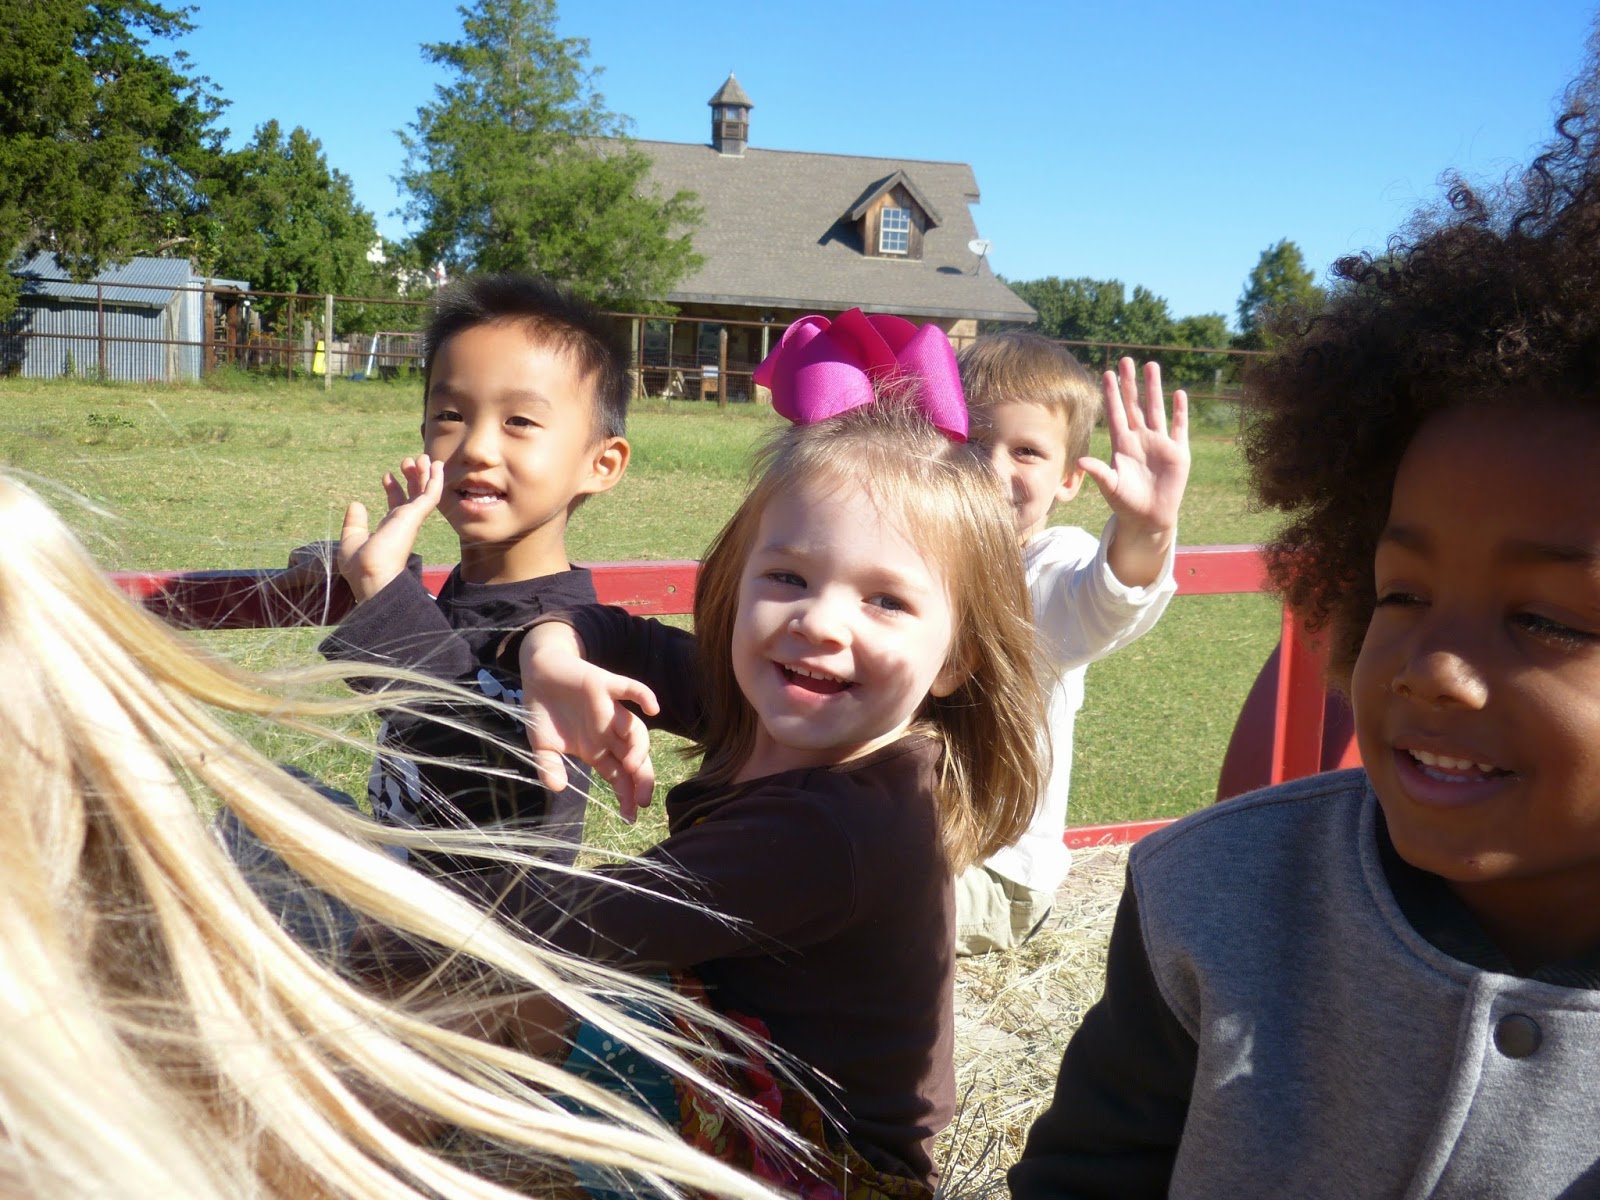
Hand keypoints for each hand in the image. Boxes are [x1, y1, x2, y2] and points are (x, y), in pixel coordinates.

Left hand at [338, 455, 443, 603]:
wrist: (373, 575)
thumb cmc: (361, 565)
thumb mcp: (352, 539)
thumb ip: (355, 522)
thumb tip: (356, 504)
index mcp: (390, 530)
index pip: (396, 505)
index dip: (393, 489)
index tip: (387, 475)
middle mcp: (403, 523)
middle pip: (413, 496)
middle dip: (411, 478)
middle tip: (407, 461)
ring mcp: (412, 519)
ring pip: (424, 492)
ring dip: (425, 474)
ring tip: (423, 457)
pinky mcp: (417, 515)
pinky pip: (431, 494)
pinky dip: (435, 479)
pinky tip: (435, 465)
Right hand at [519, 623, 659, 822]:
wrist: (538, 672)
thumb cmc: (544, 712)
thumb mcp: (542, 746)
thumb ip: (549, 767)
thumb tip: (557, 787)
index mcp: (596, 750)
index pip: (619, 776)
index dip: (627, 795)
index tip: (631, 816)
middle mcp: (608, 733)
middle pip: (633, 758)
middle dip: (641, 779)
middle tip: (643, 800)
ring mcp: (609, 709)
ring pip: (635, 729)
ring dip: (639, 748)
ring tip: (633, 765)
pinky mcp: (604, 684)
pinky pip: (629, 689)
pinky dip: (643, 695)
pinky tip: (653, 708)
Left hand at [1080, 358, 1190, 588]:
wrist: (1148, 518)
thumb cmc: (1125, 503)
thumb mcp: (1110, 486)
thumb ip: (1098, 472)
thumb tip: (1079, 461)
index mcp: (1122, 445)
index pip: (1116, 413)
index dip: (1112, 394)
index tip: (1107, 373)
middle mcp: (1140, 439)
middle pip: (1135, 405)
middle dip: (1131, 384)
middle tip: (1127, 359)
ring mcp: (1159, 443)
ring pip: (1156, 410)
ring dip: (1154, 389)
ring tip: (1152, 365)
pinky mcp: (1178, 452)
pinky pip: (1179, 427)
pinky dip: (1180, 412)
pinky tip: (1179, 394)